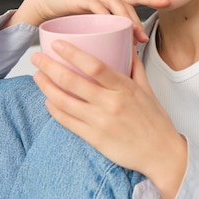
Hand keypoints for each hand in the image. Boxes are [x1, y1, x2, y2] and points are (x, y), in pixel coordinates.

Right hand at [4, 0, 169, 42]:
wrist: (38, 7)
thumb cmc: (64, 19)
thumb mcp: (88, 28)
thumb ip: (103, 36)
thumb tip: (119, 55)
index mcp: (106, 0)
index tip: (169, 1)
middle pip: (127, 3)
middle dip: (138, 19)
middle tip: (144, 38)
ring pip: (115, 4)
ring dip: (126, 19)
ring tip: (132, 35)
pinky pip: (96, 5)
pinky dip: (106, 15)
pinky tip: (111, 25)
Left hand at [32, 41, 186, 198]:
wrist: (161, 154)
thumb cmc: (155, 121)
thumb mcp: (148, 89)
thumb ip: (135, 67)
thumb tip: (127, 46)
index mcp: (124, 88)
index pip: (94, 65)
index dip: (72, 53)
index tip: (57, 44)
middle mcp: (110, 103)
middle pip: (72, 81)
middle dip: (50, 67)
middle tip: (37, 57)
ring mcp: (100, 122)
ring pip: (65, 101)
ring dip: (47, 87)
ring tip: (37, 76)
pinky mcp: (94, 138)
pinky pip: (68, 122)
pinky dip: (54, 110)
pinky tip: (48, 101)